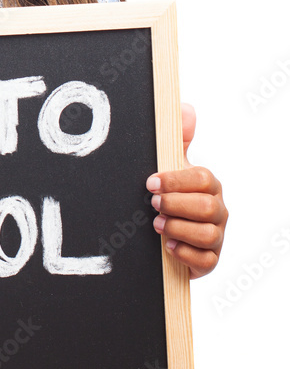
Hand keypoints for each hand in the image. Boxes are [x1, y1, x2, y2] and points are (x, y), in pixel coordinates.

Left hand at [146, 103, 226, 278]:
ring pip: (208, 234)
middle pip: (207, 206)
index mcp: (208, 186)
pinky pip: (206, 260)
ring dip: (178, 228)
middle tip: (153, 205)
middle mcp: (217, 210)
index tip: (150, 183)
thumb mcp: (170, 167)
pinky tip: (168, 247)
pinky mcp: (209, 260)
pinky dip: (185, 253)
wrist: (161, 235)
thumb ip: (178, 140)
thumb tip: (185, 108)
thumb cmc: (170, 197)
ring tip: (157, 225)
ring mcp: (216, 236)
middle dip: (176, 204)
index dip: (175, 180)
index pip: (202, 178)